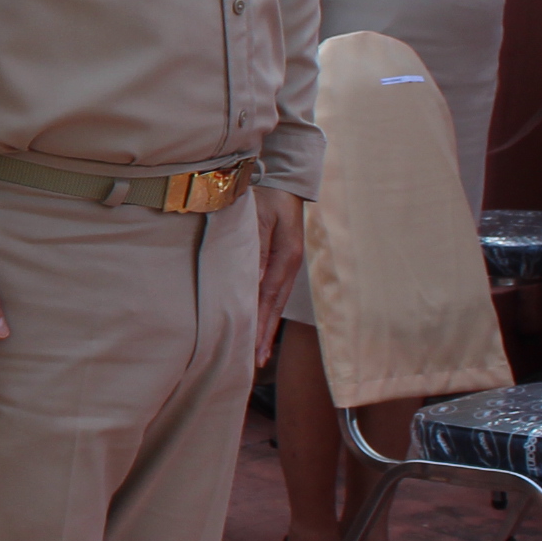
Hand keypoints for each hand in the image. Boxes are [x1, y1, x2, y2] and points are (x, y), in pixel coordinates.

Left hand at [252, 187, 304, 367]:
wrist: (284, 178)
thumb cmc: (267, 194)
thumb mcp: (259, 217)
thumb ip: (255, 247)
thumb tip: (252, 283)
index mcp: (285, 256)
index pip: (269, 299)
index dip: (260, 325)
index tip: (252, 349)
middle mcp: (289, 264)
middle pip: (274, 306)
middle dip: (264, 334)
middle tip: (254, 362)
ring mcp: (287, 263)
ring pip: (274, 301)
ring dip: (265, 326)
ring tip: (258, 353)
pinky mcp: (281, 260)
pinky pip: (273, 290)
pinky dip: (266, 309)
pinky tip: (261, 323)